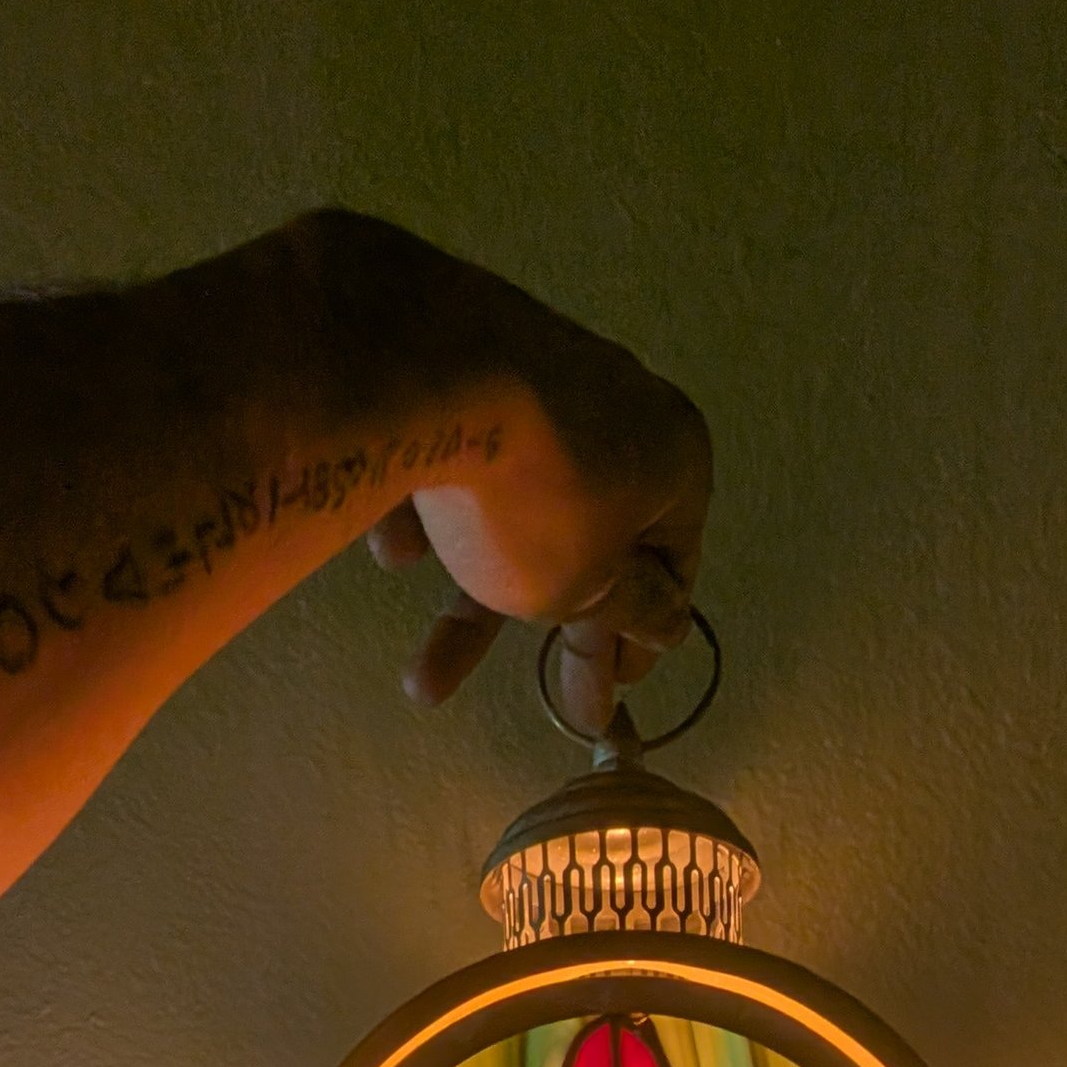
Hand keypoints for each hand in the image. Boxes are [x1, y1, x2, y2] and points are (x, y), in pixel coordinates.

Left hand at [365, 325, 710, 734]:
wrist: (428, 370)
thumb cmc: (534, 499)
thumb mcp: (588, 586)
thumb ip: (632, 610)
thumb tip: (668, 622)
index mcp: (673, 457)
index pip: (674, 563)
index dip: (642, 637)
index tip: (612, 692)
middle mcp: (618, 408)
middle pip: (588, 541)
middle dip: (551, 630)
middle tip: (544, 704)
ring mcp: (538, 377)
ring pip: (513, 508)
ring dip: (473, 596)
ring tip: (422, 677)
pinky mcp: (463, 362)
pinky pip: (456, 459)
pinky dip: (432, 513)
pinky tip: (392, 548)